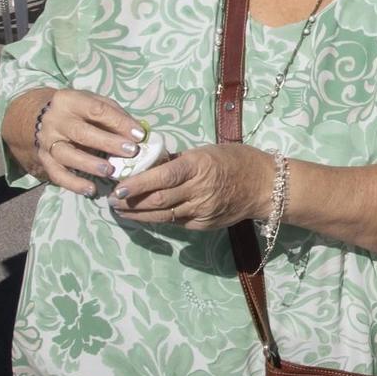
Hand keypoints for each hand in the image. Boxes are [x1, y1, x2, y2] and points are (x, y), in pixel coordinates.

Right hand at [28, 89, 143, 194]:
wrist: (41, 117)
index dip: (119, 123)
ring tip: (110, 171)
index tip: (139, 135)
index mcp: (70, 101)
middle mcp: (55, 120)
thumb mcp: (95, 103)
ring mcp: (47, 141)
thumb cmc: (79, 111)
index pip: (96, 110)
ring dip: (90, 164)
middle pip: (81, 133)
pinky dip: (74, 184)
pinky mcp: (44, 160)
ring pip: (66, 155)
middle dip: (107, 143)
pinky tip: (91, 189)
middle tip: (130, 152)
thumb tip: (138, 134)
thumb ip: (115, 115)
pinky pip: (57, 174)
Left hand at [113, 144, 269, 230]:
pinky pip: (175, 222)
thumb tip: (148, 163)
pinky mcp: (204, 224)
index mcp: (199, 166)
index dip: (138, 184)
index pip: (163, 176)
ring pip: (163, 215)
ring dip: (138, 214)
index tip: (117, 187)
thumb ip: (178, 160)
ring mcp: (202, 211)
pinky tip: (143, 216)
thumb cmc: (235, 160)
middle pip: (158, 200)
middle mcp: (200, 190)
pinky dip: (156, 219)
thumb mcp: (206, 151)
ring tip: (120, 210)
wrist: (265, 186)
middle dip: (130, 202)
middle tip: (111, 201)